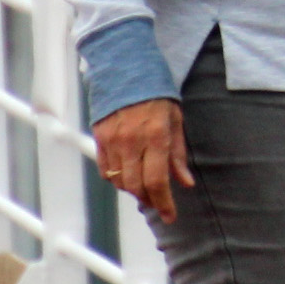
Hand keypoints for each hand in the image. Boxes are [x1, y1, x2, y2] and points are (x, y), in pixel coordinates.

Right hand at [93, 97, 194, 222]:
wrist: (125, 67)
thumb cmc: (156, 91)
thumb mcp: (175, 119)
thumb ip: (178, 153)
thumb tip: (185, 182)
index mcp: (155, 136)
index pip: (157, 181)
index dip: (163, 203)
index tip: (170, 216)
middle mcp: (131, 141)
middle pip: (136, 186)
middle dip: (149, 200)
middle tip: (158, 202)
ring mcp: (112, 140)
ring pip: (119, 181)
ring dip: (133, 190)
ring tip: (144, 188)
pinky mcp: (99, 137)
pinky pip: (105, 170)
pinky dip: (116, 179)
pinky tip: (127, 175)